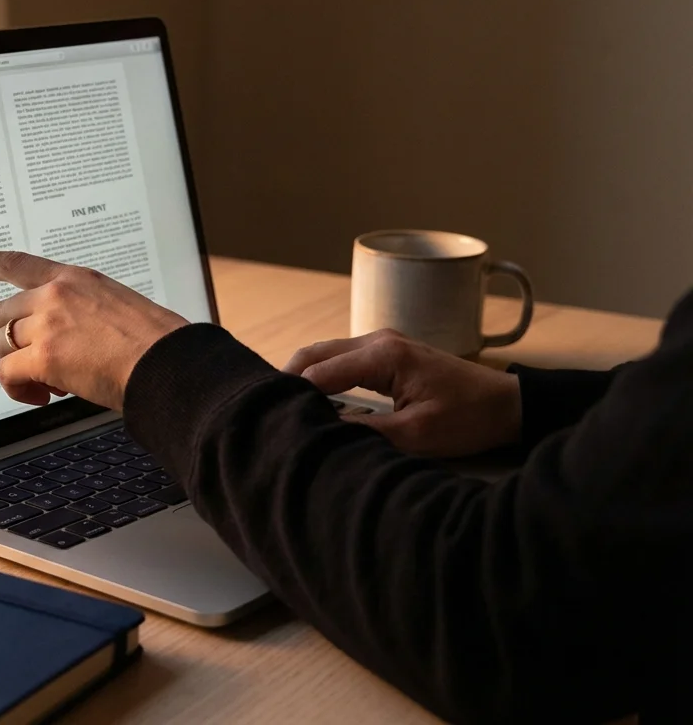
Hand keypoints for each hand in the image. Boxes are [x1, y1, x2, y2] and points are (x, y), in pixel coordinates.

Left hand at [0, 250, 187, 409]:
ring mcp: (48, 323)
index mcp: (75, 277)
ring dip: (15, 366)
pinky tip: (41, 398)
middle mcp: (56, 293)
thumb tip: (60, 341)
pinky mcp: (45, 355)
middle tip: (34, 366)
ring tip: (45, 384)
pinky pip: (7, 373)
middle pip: (1, 315)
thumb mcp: (115, 307)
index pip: (16, 263)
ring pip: (1, 345)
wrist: (168, 363)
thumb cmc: (155, 344)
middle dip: (8, 342)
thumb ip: (80, 312)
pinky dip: (17, 391)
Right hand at [284, 329, 522, 456]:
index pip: (318, 373)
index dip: (292, 396)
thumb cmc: (468, 419)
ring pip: (324, 354)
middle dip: (287, 381)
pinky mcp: (387, 353)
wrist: (508, 405)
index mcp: (382, 355)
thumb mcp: (415, 435)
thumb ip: (363, 432)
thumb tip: (320, 432)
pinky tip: (312, 400)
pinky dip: (320, 376)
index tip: (271, 421)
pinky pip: (340, 359)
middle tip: (266, 412)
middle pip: (313, 354)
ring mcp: (381, 343)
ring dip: (302, 378)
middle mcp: (377, 340)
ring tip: (284, 408)